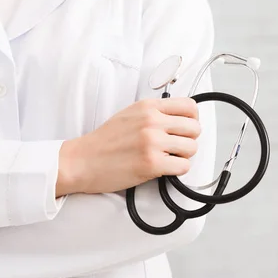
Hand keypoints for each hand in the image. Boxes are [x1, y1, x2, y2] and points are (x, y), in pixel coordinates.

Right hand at [56, 97, 200, 195]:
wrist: (82, 161)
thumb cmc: (105, 141)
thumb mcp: (130, 114)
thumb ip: (154, 113)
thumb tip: (180, 119)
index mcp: (148, 107)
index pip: (190, 106)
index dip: (193, 120)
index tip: (186, 129)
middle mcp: (152, 121)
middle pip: (195, 128)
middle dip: (188, 140)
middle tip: (175, 148)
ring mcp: (152, 142)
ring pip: (192, 148)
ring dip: (183, 156)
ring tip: (168, 159)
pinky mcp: (151, 164)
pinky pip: (183, 167)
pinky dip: (177, 171)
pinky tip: (164, 169)